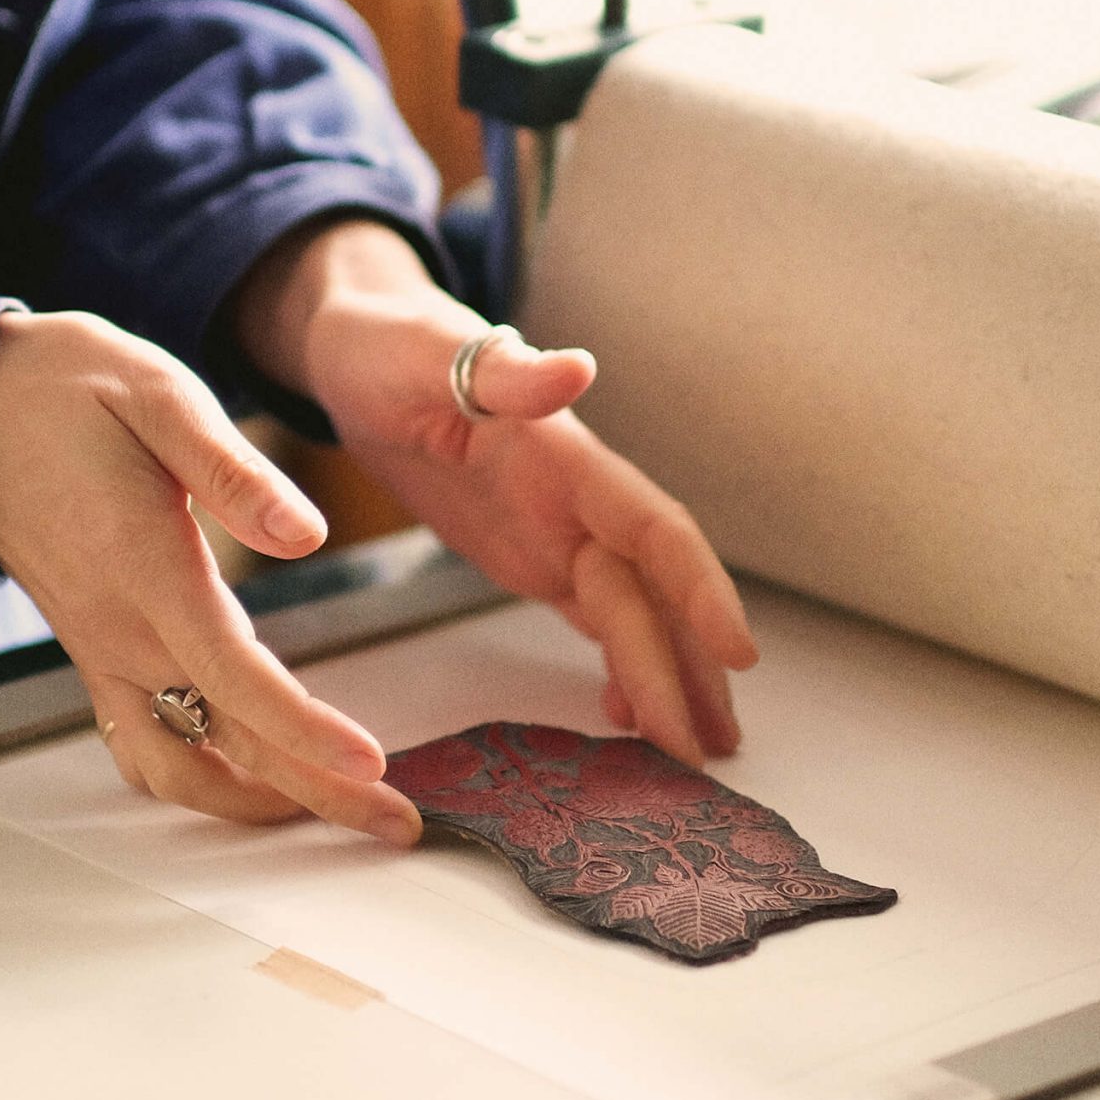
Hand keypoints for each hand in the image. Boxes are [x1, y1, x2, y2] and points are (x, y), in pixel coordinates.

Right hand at [0, 311, 420, 843]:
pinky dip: (202, 779)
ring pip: (178, 765)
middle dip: (316, 792)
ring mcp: (102, 649)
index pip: (234, 678)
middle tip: (397, 821)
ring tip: (337, 807)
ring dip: (258, 801)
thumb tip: (304, 534)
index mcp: (145, 568)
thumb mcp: (160, 396)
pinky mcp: (96, 650)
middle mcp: (120, 629)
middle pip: (224, 743)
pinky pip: (144, 745)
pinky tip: (251, 779)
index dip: (304, 731)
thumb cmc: (70, 389)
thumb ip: (234, 472)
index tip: (370, 763)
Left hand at [233, 225, 756, 767]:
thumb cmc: (388, 344)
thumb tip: (579, 368)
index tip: (742, 653)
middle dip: (684, 670)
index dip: (701, 589)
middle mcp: (575, 499)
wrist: (356, 348)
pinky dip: (617, 667)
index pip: (654, 528)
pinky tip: (627, 719)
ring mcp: (555, 529)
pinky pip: (592, 618)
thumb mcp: (430, 354)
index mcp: (565, 455)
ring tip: (698, 753)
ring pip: (630, 614)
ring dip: (669, 679)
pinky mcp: (527, 551)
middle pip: (645, 595)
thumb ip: (505, 375)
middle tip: (712, 756)